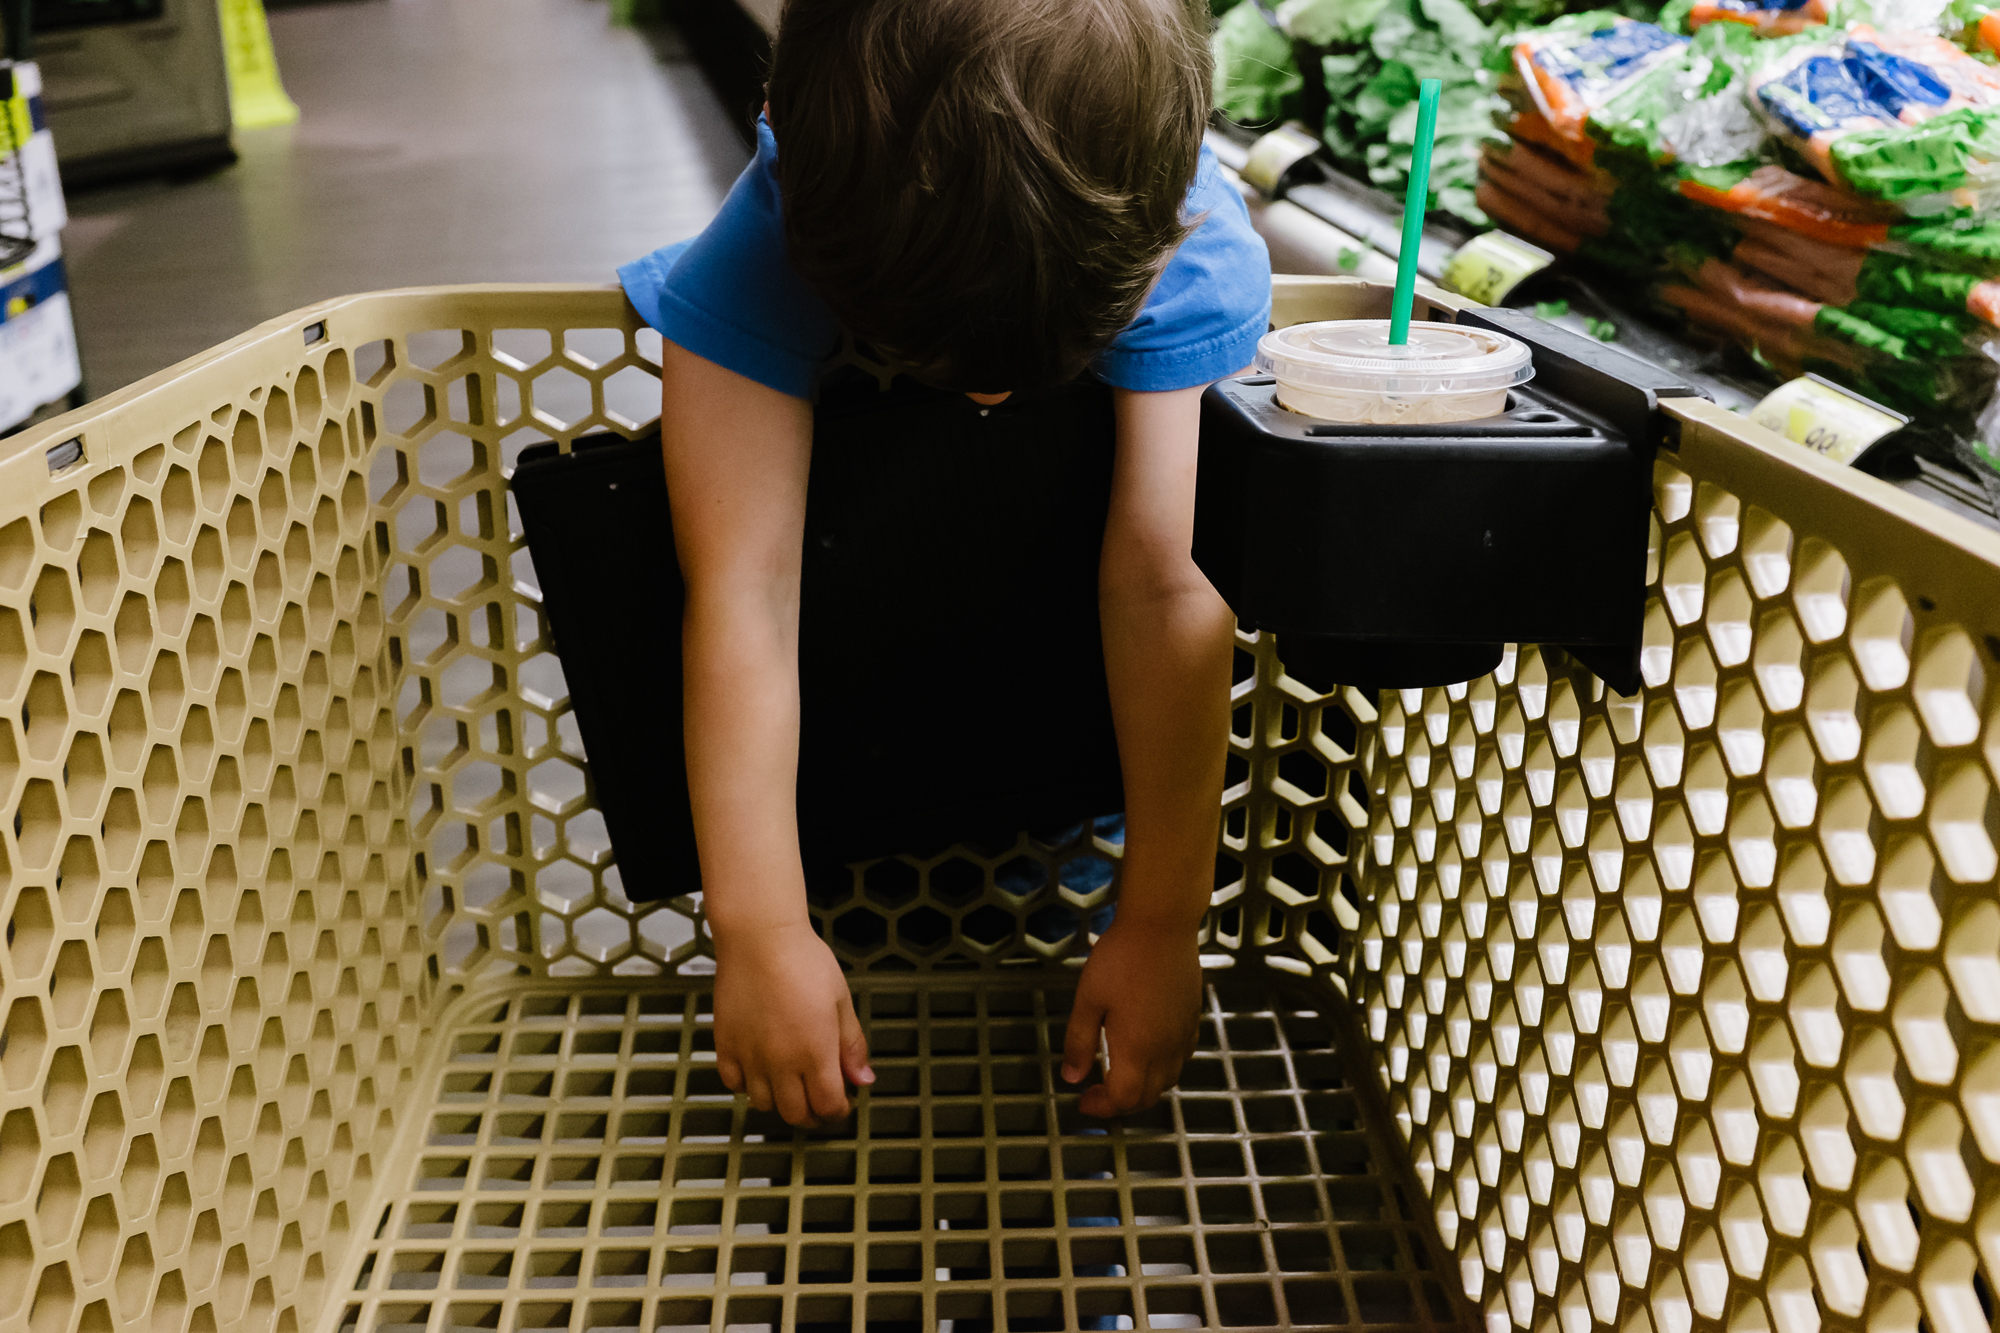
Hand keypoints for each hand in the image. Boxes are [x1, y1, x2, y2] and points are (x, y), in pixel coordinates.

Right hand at [713, 922, 871, 1126]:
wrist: (760, 938)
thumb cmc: (804, 961)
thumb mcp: (842, 1001)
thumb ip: (852, 1045)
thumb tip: (863, 1079)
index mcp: (815, 1052)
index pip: (828, 1105)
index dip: (838, 1111)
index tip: (842, 1105)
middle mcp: (781, 1061)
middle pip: (795, 1114)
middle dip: (812, 1116)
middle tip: (818, 1104)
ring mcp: (750, 1056)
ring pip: (764, 1103)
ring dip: (780, 1102)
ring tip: (790, 1086)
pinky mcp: (726, 1045)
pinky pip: (733, 1083)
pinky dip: (747, 1085)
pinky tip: (760, 1070)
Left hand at [1060, 919, 1202, 1117]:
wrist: (1162, 925)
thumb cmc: (1120, 959)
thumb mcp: (1088, 1000)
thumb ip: (1079, 1042)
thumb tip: (1073, 1077)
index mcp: (1137, 1050)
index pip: (1124, 1098)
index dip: (1102, 1107)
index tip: (1084, 1101)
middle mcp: (1166, 1049)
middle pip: (1149, 1096)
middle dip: (1122, 1103)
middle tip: (1098, 1092)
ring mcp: (1183, 1034)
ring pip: (1169, 1079)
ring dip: (1144, 1088)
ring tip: (1120, 1075)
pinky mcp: (1193, 1018)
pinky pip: (1182, 1057)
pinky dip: (1164, 1068)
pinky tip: (1149, 1052)